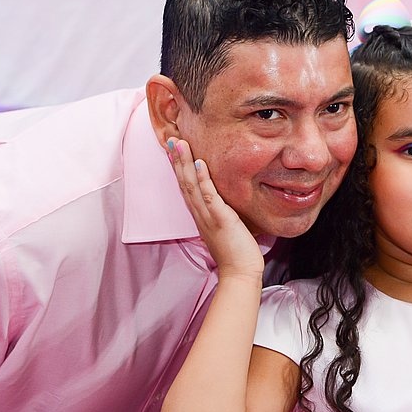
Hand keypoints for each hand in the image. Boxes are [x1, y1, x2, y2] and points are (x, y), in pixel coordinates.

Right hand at [167, 138, 263, 280]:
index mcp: (201, 214)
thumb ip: (222, 212)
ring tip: (180, 143)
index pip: (186, 186)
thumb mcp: (226, 226)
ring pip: (191, 184)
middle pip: (183, 181)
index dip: (180, 167)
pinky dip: (203, 178)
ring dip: (185, 163)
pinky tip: (200, 163)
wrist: (240, 272)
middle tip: (172, 138)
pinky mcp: (220, 219)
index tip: (176, 148)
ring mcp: (208, 215)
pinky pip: (209, 195)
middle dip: (177, 159)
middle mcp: (200, 213)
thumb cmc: (236, 251)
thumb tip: (224, 200)